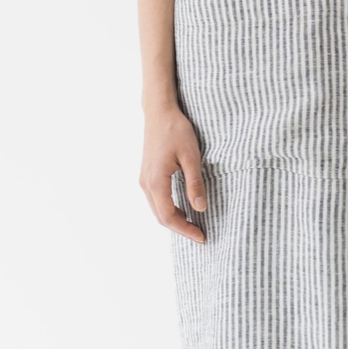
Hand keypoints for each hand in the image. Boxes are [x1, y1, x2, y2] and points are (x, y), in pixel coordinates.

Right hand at [139, 106, 207, 242]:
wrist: (160, 111)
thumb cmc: (176, 130)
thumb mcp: (191, 156)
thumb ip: (195, 183)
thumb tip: (200, 208)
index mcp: (156, 182)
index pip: (169, 216)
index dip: (185, 230)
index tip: (202, 236)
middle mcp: (146, 183)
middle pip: (161, 217)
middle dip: (180, 228)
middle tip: (201, 235)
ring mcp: (145, 179)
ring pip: (157, 209)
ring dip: (174, 220)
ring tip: (194, 224)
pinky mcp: (148, 174)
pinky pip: (156, 199)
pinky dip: (169, 209)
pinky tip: (183, 208)